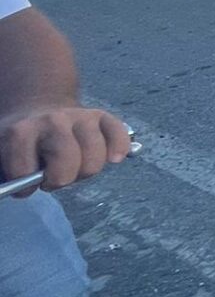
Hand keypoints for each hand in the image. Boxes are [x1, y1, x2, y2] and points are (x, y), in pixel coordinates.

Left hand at [1, 107, 133, 193]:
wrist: (37, 109)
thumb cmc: (20, 142)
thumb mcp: (1, 155)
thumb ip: (8, 174)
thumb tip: (25, 187)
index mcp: (20, 132)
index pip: (24, 172)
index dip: (24, 186)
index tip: (25, 183)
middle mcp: (52, 121)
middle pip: (67, 164)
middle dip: (61, 180)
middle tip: (53, 178)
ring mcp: (80, 117)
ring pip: (94, 156)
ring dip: (86, 171)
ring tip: (75, 168)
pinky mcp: (101, 116)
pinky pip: (117, 134)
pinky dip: (119, 148)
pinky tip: (113, 159)